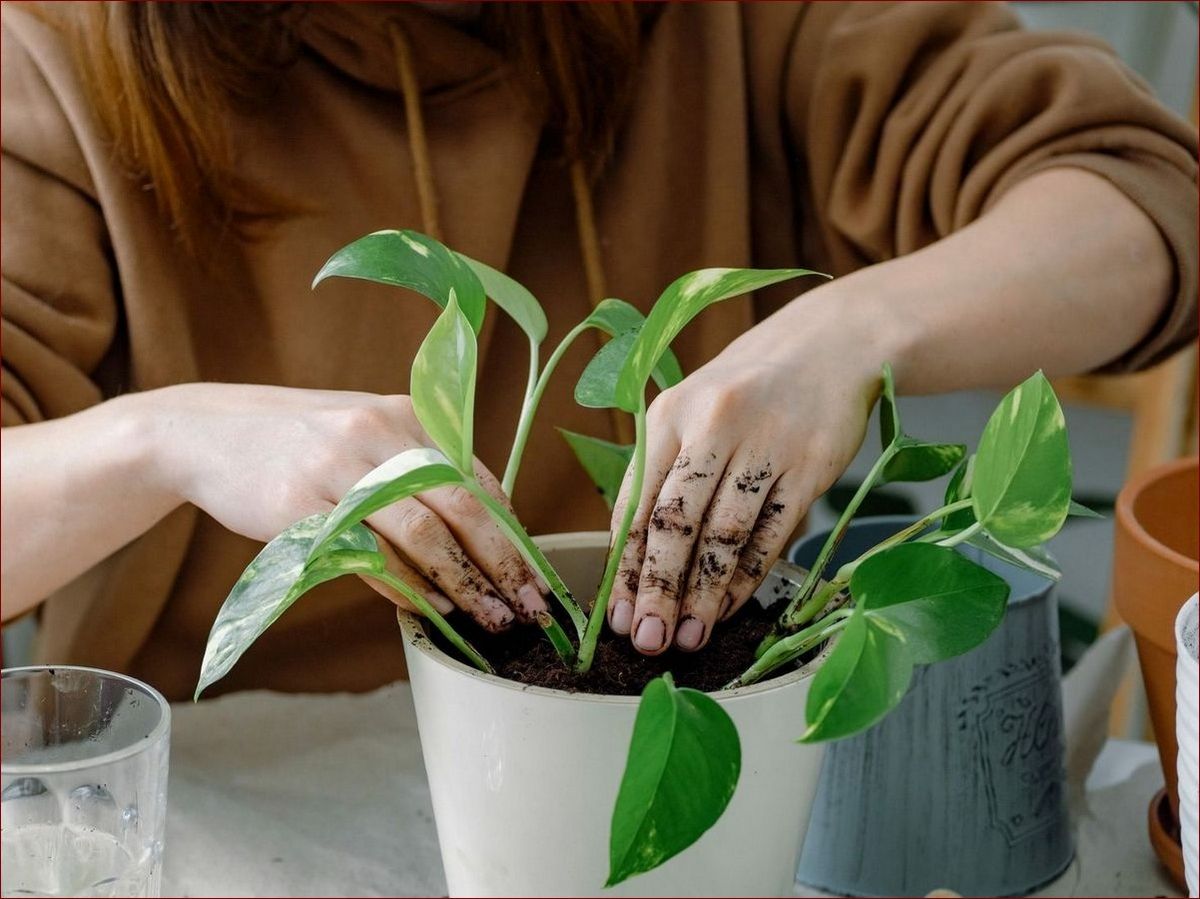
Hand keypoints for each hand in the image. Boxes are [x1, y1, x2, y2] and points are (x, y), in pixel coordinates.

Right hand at [144, 383, 545, 630]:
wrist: (208, 434)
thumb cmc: (303, 443)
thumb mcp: (369, 435)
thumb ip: (422, 472)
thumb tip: (489, 532)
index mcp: (407, 414)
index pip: (478, 478)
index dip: (513, 532)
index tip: (538, 575)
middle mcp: (378, 432)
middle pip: (459, 506)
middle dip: (502, 564)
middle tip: (530, 608)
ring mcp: (336, 467)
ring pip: (418, 534)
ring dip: (460, 585)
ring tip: (488, 620)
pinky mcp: (297, 506)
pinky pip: (365, 556)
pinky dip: (401, 587)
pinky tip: (425, 609)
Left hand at [606, 289, 884, 653]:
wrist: (829, 345)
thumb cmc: (746, 391)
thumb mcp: (692, 413)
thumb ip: (663, 475)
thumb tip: (633, 562)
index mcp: (669, 414)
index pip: (636, 503)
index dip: (625, 567)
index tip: (617, 616)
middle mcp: (713, 425)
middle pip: (676, 523)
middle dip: (658, 591)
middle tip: (648, 641)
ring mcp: (766, 445)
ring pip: (725, 536)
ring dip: (703, 596)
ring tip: (688, 638)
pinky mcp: (811, 465)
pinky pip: (772, 534)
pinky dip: (747, 576)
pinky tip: (728, 607)